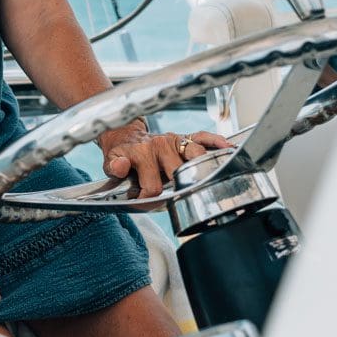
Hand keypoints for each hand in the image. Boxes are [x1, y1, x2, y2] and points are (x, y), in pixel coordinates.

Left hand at [99, 122, 232, 198]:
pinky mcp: (184, 136)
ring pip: (196, 155)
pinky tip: (226, 148)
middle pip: (179, 173)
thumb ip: (115, 167)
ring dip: (201, 169)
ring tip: (204, 180)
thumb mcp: (110, 161)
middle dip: (177, 188)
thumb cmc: (121, 152)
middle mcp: (161, 145)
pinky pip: (203, 136)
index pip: (153, 186)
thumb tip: (122, 166)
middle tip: (173, 195)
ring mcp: (174, 140)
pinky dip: (216, 142)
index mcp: (142, 153)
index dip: (150, 200)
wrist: (125, 134)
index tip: (146, 202)